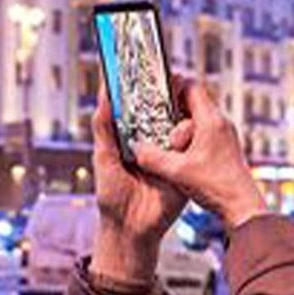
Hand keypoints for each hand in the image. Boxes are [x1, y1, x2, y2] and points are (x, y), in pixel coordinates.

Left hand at [92, 81, 190, 285]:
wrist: (130, 229)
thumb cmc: (112, 195)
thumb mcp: (103, 157)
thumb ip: (104, 127)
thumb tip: (104, 96)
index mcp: (135, 137)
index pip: (141, 107)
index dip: (144, 89)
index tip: (145, 65)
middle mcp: (154, 143)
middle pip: (165, 112)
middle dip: (169, 93)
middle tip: (171, 72)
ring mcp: (171, 155)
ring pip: (180, 126)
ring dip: (182, 111)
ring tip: (182, 93)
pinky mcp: (184, 169)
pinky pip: (191, 149)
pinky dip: (190, 137)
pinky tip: (186, 125)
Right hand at [132, 81, 267, 232]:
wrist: (242, 206)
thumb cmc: (215, 186)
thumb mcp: (176, 172)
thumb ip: (152, 158)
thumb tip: (135, 148)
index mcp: (211, 121)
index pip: (192, 87)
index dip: (173, 85)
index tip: (156, 91)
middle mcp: (221, 123)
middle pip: (194, 103)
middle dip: (173, 110)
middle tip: (155, 117)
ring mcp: (226, 136)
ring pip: (198, 119)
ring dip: (181, 126)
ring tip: (166, 138)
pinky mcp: (226, 148)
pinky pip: (205, 133)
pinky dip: (190, 138)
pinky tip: (179, 154)